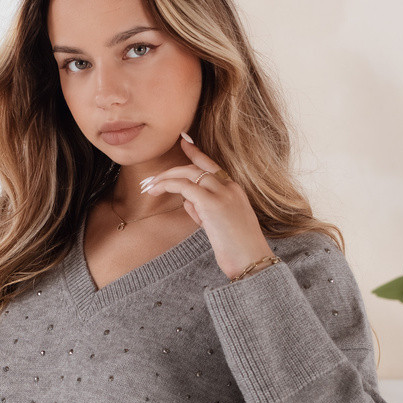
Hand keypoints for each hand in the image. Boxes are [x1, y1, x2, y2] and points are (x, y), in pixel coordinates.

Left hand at [141, 135, 276, 279]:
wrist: (252, 261)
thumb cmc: (239, 250)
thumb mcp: (220, 226)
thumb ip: (204, 211)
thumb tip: (186, 201)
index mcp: (235, 190)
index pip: (212, 165)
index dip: (196, 153)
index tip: (184, 142)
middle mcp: (230, 187)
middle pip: (195, 167)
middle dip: (171, 171)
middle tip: (153, 179)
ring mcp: (222, 193)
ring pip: (188, 173)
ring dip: (165, 178)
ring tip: (150, 187)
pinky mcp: (212, 203)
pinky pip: (185, 186)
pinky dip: (168, 185)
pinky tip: (157, 190)